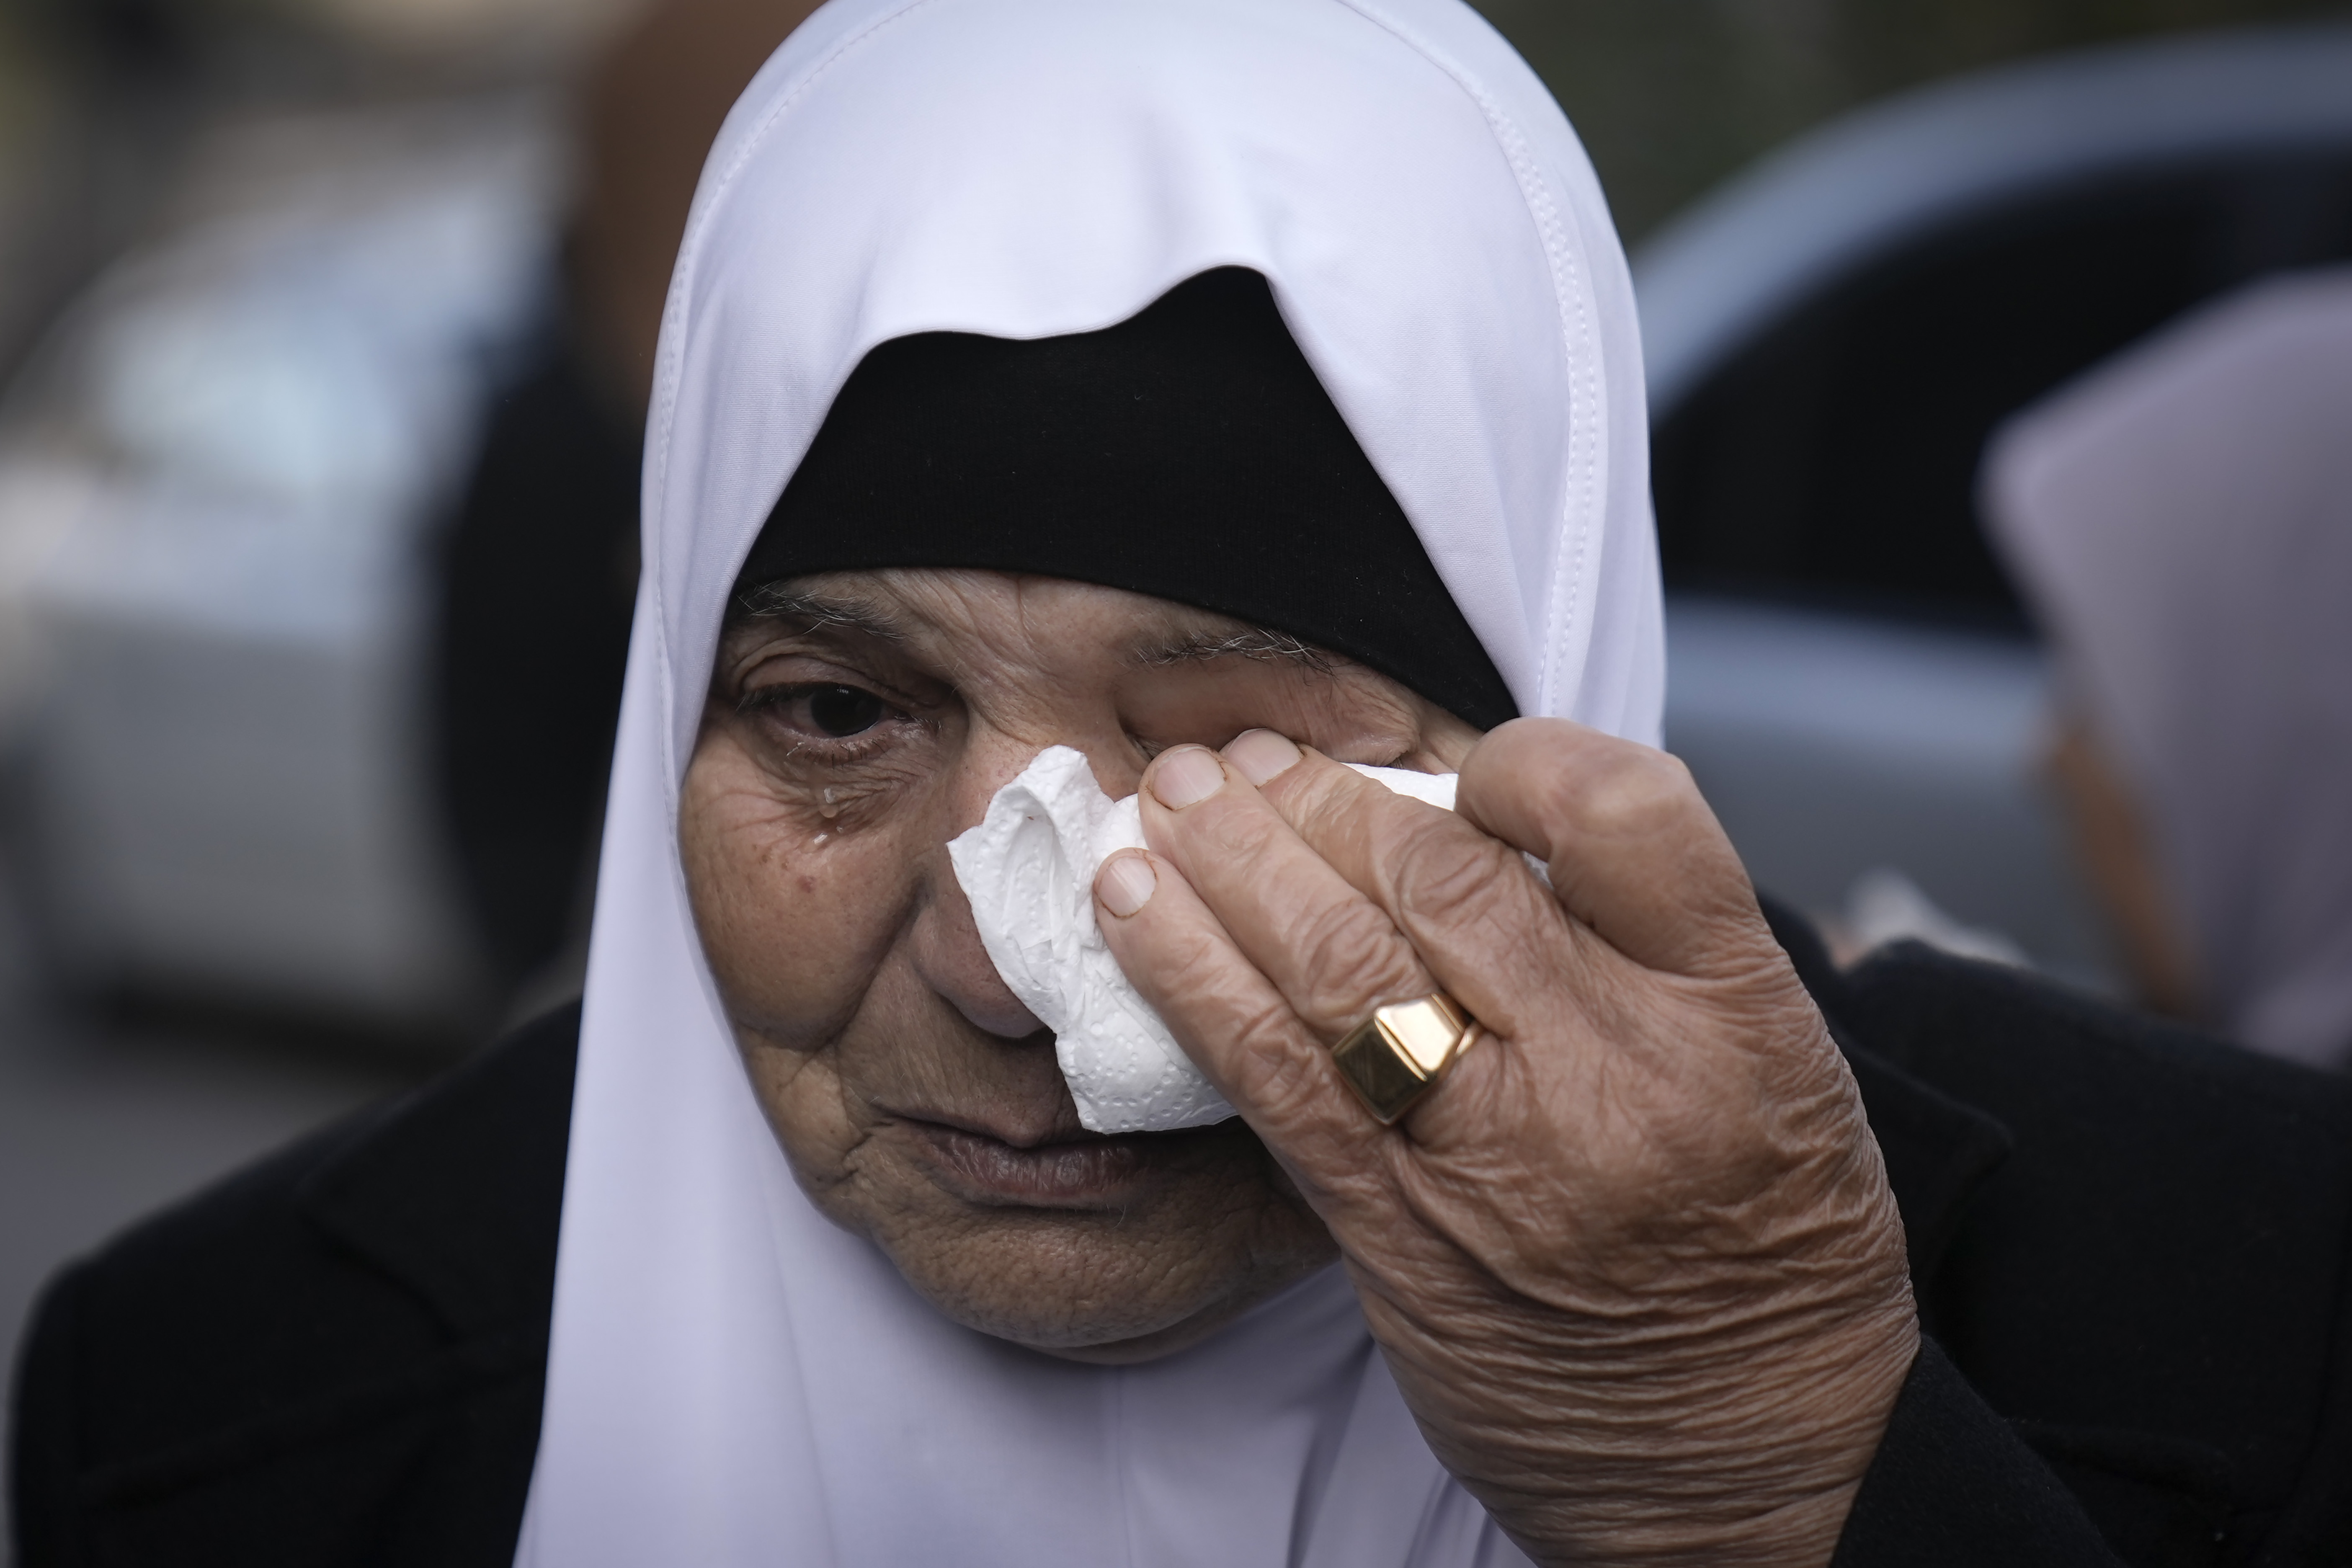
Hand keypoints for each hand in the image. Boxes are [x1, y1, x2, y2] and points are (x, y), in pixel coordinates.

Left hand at [1093, 718, 1918, 1567]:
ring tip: (1166, 800)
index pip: (1620, 815)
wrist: (1752, 1458)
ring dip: (1228, 863)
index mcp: (1732, 1009)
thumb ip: (1647, 944)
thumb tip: (1491, 826)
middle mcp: (1613, 1071)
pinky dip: (1191, 979)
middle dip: (1320, 801)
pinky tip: (1134, 910)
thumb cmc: (1760, 1243)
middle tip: (1247, 761)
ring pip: (1335, 962)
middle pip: (1440, 879)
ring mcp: (1496, 1155)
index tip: (1453, 765)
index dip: (1522, 760)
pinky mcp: (1396, 1233)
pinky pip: (1273, 1078)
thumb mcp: (1774, 1061)